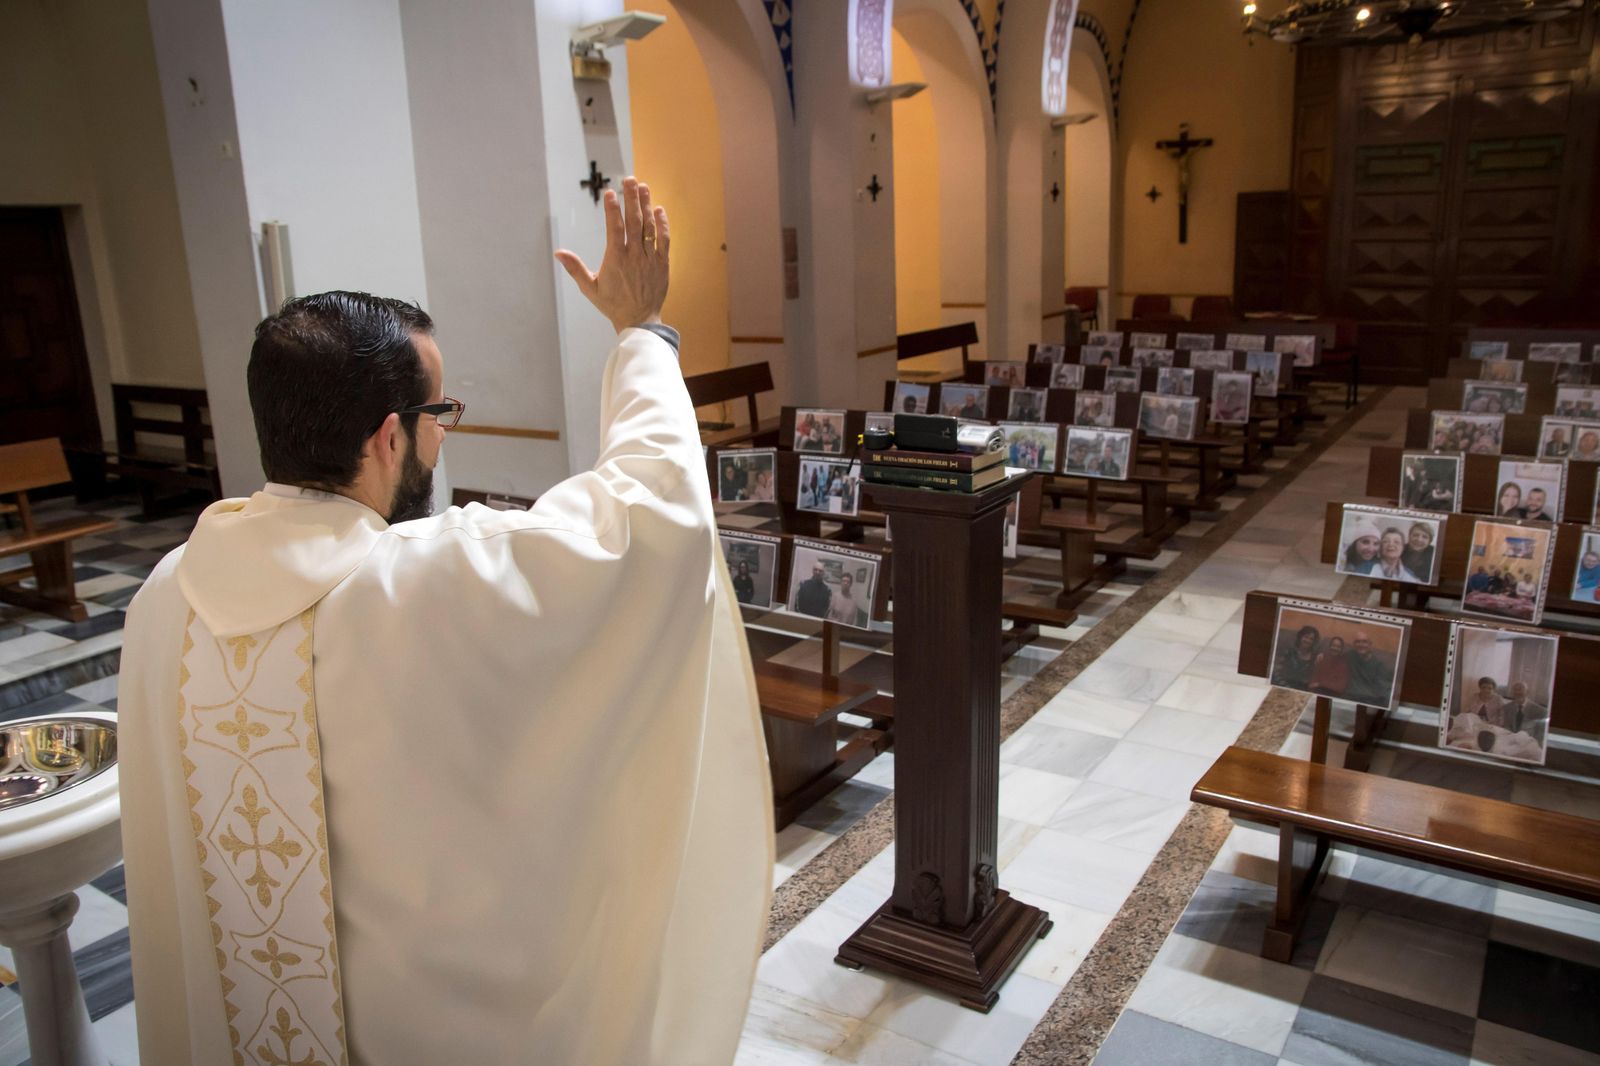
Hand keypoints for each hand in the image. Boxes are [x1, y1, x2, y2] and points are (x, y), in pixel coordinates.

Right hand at [555, 176, 669, 333]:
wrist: (639, 321)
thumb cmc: (612, 305)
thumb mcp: (590, 288)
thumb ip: (575, 268)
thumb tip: (558, 253)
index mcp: (616, 260)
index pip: (615, 228)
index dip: (612, 209)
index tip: (610, 193)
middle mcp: (634, 256)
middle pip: (634, 222)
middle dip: (631, 199)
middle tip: (629, 180)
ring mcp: (650, 259)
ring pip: (649, 228)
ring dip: (647, 206)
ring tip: (643, 187)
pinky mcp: (663, 264)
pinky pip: (664, 240)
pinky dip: (662, 224)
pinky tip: (659, 209)